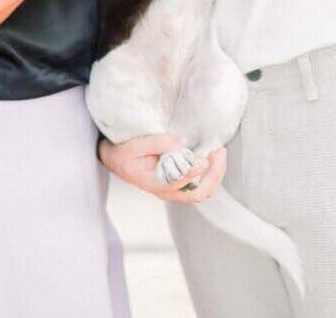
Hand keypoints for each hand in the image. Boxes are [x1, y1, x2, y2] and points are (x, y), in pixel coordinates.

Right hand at [99, 134, 226, 202]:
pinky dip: (210, 173)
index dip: (193, 172)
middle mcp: (167, 191)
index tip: (203, 158)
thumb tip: (180, 142)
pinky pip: (199, 184)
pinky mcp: (178, 183)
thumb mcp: (135, 146)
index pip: (179, 183)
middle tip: (219, 153)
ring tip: (220, 153)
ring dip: (214, 174)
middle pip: (197, 193)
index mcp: (155, 183)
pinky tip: (213, 157)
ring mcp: (174, 189)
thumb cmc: (124, 154)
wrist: (116, 161)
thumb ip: (157, 143)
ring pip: (202, 191)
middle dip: (213, 175)